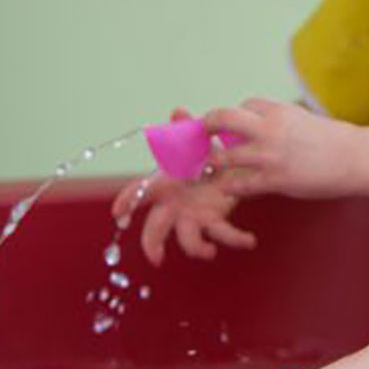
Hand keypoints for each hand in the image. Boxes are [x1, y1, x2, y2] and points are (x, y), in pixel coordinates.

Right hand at [111, 108, 255, 265]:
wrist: (228, 165)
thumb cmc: (204, 156)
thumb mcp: (197, 142)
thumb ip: (186, 130)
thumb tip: (178, 111)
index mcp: (165, 185)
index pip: (140, 193)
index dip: (127, 201)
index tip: (118, 212)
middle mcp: (174, 205)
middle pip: (156, 228)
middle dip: (153, 243)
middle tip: (157, 257)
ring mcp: (193, 216)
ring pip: (188, 240)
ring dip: (198, 249)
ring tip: (210, 252)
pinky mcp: (215, 221)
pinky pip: (223, 234)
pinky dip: (236, 238)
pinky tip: (250, 240)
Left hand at [202, 98, 359, 198]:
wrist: (355, 158)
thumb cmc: (335, 139)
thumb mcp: (304, 118)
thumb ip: (281, 121)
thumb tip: (264, 124)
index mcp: (279, 111)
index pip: (244, 105)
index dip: (237, 115)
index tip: (234, 125)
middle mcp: (269, 129)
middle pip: (222, 119)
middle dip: (208, 125)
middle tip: (205, 134)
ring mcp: (269, 155)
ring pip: (224, 157)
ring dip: (216, 162)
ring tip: (215, 167)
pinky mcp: (274, 180)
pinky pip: (239, 184)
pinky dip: (232, 186)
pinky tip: (234, 187)